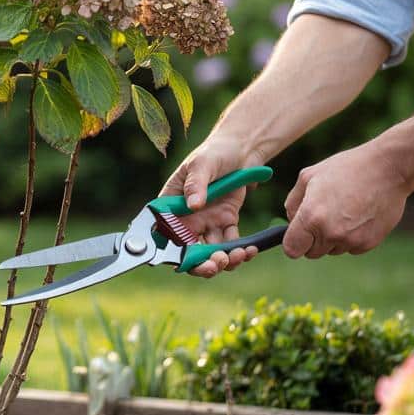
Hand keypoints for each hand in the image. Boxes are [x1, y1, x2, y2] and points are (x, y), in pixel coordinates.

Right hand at [159, 138, 260, 277]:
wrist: (242, 149)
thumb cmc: (215, 152)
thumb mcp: (202, 164)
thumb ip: (195, 184)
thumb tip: (192, 205)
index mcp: (172, 204)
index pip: (164, 232)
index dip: (169, 251)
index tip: (184, 261)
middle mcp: (187, 217)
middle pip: (186, 250)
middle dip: (200, 264)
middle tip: (215, 265)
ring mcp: (206, 222)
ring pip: (210, 251)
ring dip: (222, 260)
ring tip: (237, 256)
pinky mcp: (226, 222)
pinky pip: (231, 242)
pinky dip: (239, 250)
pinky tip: (249, 249)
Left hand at [282, 143, 410, 258]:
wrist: (388, 169)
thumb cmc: (346, 168)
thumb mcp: (310, 176)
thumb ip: (293, 202)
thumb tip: (290, 221)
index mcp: (311, 216)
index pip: (292, 249)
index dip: (293, 242)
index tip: (298, 234)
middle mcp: (330, 233)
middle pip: (311, 253)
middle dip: (313, 239)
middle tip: (324, 215)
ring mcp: (351, 240)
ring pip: (332, 250)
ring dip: (333, 238)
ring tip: (345, 211)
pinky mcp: (368, 243)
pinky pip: (351, 248)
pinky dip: (352, 237)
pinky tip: (359, 215)